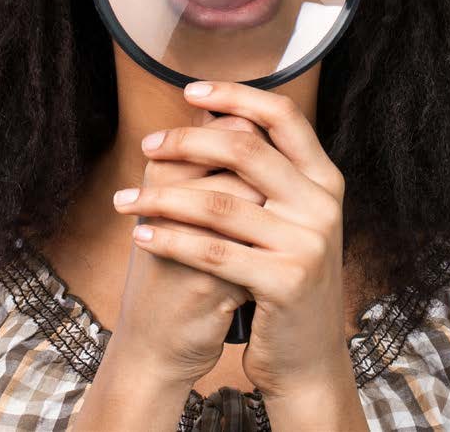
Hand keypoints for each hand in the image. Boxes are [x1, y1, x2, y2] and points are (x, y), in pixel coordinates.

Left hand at [112, 80, 348, 400]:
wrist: (306, 357)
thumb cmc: (281, 278)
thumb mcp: (285, 219)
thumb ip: (260, 174)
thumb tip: (206, 115)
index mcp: (323, 179)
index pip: (282, 116)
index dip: (236, 96)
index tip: (190, 90)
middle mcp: (322, 204)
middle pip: (244, 149)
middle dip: (186, 142)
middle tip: (146, 146)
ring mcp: (308, 243)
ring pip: (218, 203)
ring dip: (162, 199)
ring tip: (126, 201)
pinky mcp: (286, 281)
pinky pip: (212, 251)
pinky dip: (169, 240)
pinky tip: (140, 236)